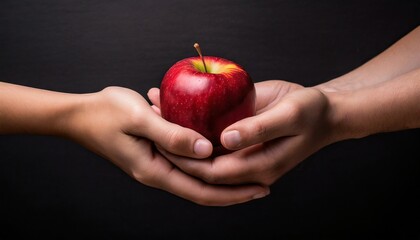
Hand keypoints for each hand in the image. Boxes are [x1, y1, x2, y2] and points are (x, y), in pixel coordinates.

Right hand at [65, 86, 267, 205]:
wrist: (80, 116)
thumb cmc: (106, 113)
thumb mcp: (140, 119)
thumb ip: (172, 134)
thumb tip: (206, 150)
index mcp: (156, 170)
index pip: (202, 191)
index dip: (232, 193)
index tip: (259, 188)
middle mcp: (159, 173)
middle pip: (203, 190)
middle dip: (234, 191)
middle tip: (265, 186)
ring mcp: (157, 165)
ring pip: (197, 178)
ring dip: (223, 177)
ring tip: (250, 172)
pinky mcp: (156, 154)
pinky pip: (187, 163)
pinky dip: (207, 161)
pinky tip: (220, 152)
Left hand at [151, 80, 335, 185]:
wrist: (323, 109)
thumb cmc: (312, 113)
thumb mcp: (290, 117)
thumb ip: (259, 130)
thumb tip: (224, 140)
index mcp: (258, 168)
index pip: (212, 173)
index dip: (186, 160)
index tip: (163, 140)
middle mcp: (244, 163)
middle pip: (200, 163)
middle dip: (173, 146)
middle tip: (150, 121)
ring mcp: (240, 149)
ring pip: (202, 146)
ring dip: (177, 129)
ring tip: (155, 104)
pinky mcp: (239, 133)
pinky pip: (210, 130)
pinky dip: (192, 118)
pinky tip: (175, 98)